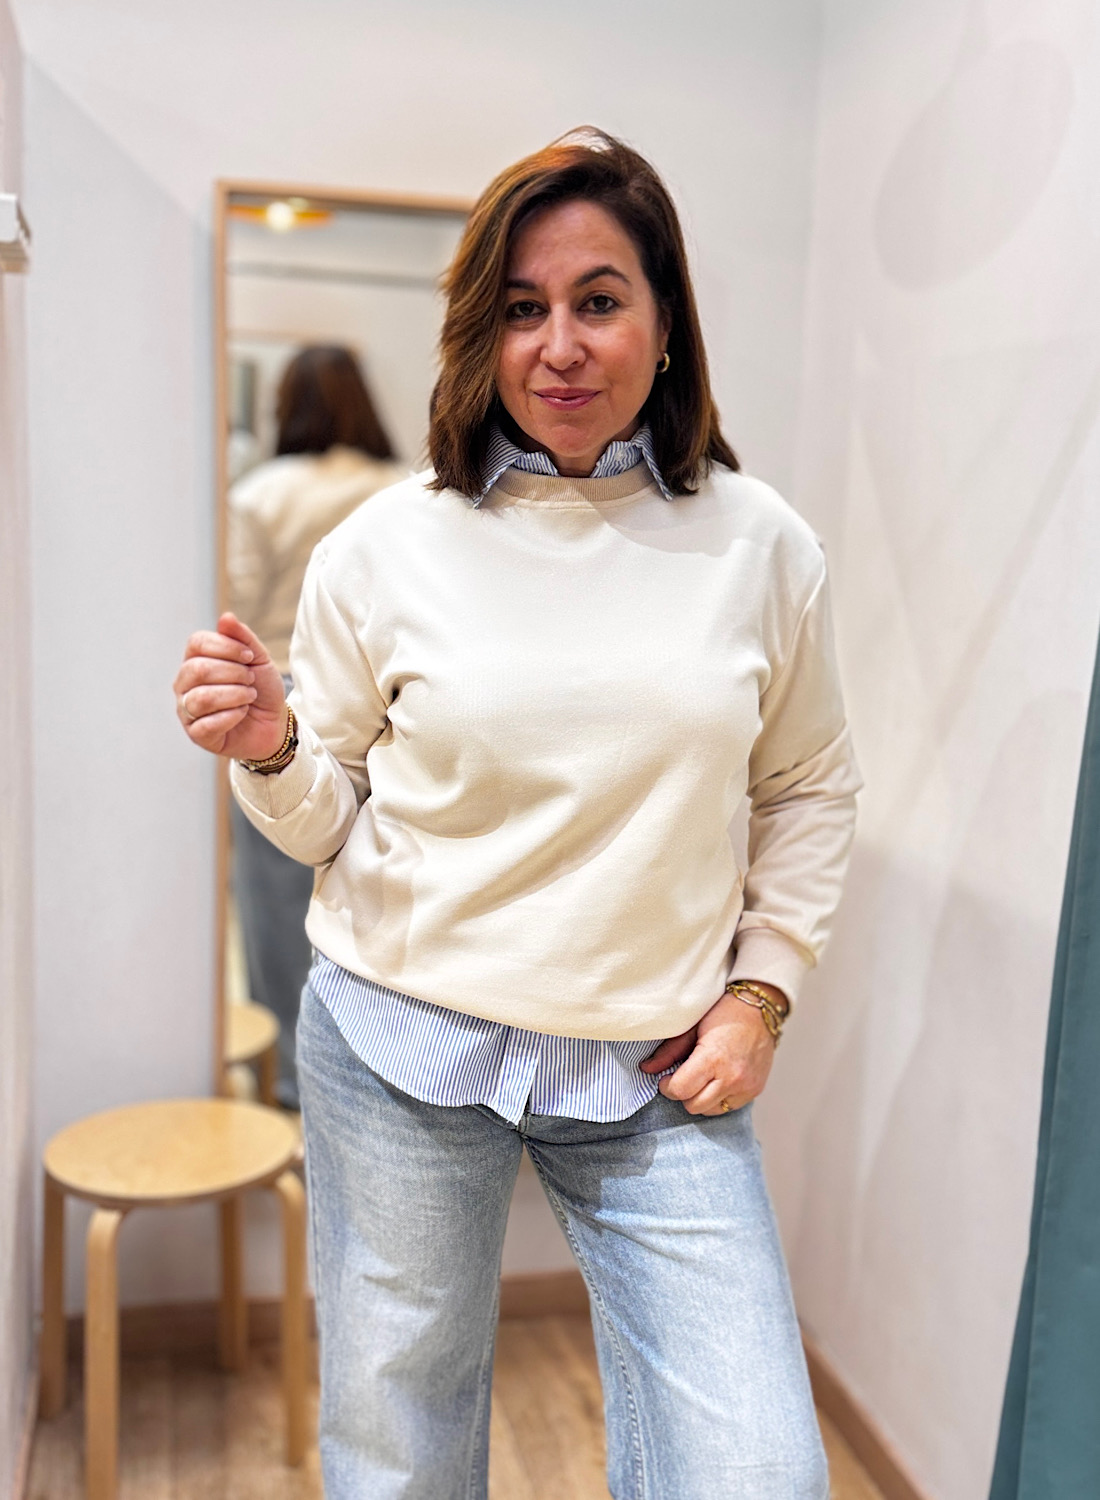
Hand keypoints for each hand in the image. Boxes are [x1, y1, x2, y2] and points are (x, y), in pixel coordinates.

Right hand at [174, 613, 287, 759]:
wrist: (274, 723)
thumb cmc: (261, 689)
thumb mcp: (259, 659)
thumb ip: (242, 638)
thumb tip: (226, 617)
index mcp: (195, 660)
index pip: (196, 643)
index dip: (226, 647)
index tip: (249, 657)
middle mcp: (185, 683)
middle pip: (198, 669)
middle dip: (233, 673)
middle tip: (250, 680)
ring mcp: (187, 709)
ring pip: (201, 698)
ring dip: (235, 695)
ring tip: (249, 697)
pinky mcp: (196, 734)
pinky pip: (207, 723)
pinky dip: (232, 716)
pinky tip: (242, 713)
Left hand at [639, 982, 786, 1115]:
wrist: (759, 1009)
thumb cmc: (723, 1014)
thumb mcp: (691, 1027)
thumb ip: (669, 1051)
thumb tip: (646, 1069)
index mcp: (713, 1058)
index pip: (681, 1090)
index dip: (667, 1086)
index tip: (666, 1078)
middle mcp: (732, 1076)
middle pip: (694, 1105)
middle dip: (683, 1094)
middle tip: (683, 1078)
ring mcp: (746, 1086)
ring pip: (710, 1110)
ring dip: (701, 1099)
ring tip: (702, 1079)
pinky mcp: (755, 1090)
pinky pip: (728, 1107)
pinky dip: (719, 1098)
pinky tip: (718, 1081)